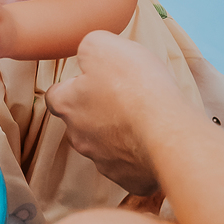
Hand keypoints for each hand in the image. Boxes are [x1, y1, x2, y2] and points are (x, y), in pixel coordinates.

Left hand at [44, 31, 192, 196]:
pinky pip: (129, 166)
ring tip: (143, 118)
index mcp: (69, 105)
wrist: (168, 132)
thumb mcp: (103, 44)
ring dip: (118, 133)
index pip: (55, 95)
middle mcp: (80, 137)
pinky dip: (138, 156)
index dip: (72, 86)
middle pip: (80, 122)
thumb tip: (87, 51)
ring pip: (104, 145)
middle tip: (124, 97)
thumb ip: (88, 46)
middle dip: (97, 111)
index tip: (91, 80)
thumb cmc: (135, 86)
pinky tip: (154, 141)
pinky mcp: (128, 179)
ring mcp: (103, 161)